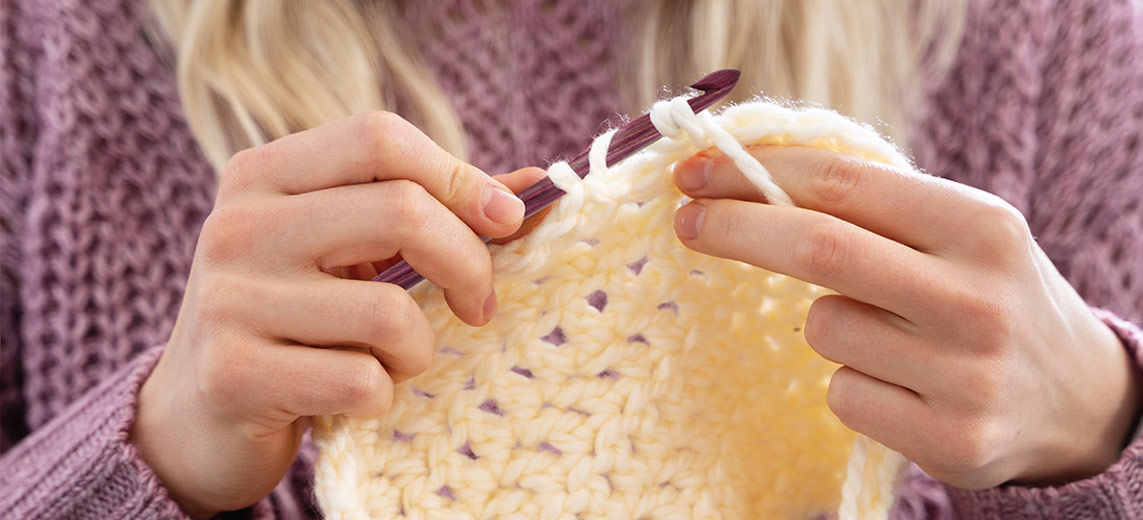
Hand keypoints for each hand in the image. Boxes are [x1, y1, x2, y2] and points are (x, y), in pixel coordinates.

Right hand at [130, 112, 544, 516]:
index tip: (505, 221)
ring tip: (397, 358)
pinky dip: (382, 394)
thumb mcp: (350, 253)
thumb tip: (536, 187)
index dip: (458, 175)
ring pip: (389, 311)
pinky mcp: (233, 375)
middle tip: (479, 304)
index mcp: (263, 174)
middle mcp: (237, 225)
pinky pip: (361, 380)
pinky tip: (355, 395)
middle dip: (467, 263)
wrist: (199, 415)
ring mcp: (229, 300)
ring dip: (420, 347)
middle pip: (399, 211)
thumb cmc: (297, 319)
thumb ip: (434, 213)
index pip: (379, 138)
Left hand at [672, 145, 1141, 488]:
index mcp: (981, 226)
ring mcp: (968, 377)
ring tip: (886, 331)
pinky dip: (851, 383)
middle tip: (688, 220)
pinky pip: (843, 395)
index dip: (757, 173)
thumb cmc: (982, 293)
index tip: (697, 173)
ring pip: (825, 329)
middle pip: (819, 248)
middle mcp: (979, 298)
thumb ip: (866, 205)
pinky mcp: (953, 441)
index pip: (843, 182)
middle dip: (736, 228)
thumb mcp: (953, 232)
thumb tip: (743, 173)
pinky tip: (901, 384)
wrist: (1076, 397)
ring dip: (825, 323)